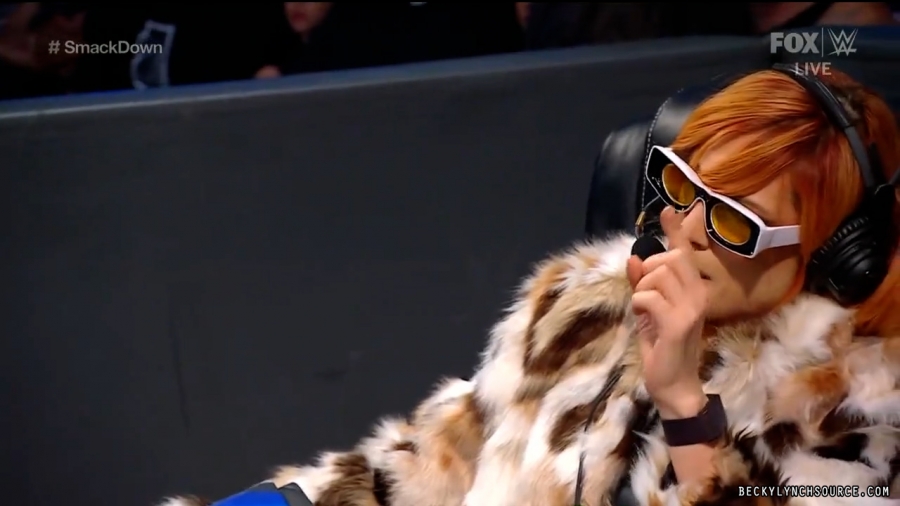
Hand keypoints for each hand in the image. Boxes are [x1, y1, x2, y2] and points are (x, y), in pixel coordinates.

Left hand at [626, 207, 707, 418]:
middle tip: (645, 295)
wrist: (673, 383)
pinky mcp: (680, 322)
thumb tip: (635, 258)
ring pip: (658, 273)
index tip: (668, 209)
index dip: (674, 230)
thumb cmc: (661, 346)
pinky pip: (649, 296)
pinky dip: (639, 304)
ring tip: (645, 310)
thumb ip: (643, 284)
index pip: (684, 252)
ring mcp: (692, 307)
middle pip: (669, 257)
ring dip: (642, 289)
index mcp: (693, 289)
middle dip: (649, 269)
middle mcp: (699, 293)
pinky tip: (644, 320)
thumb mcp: (647, 310)